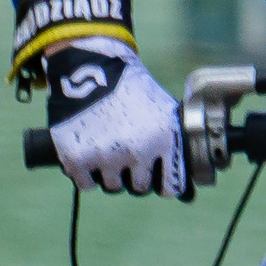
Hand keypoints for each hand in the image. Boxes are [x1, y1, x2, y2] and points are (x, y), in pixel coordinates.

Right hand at [44, 42, 190, 198]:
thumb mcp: (163, 113)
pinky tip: (87, 148)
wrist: (88, 68)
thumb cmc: (131, 92)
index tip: (154, 169)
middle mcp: (137, 151)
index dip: (161, 179)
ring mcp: (106, 157)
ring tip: (105, 144)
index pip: (170, 188)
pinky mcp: (76, 159)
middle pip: (139, 188)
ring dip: (109, 172)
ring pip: (112, 187)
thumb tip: (189, 197)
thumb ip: (175, 151)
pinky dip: (85, 172)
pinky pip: (87, 184)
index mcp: (164, 140)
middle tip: (124, 150)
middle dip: (133, 174)